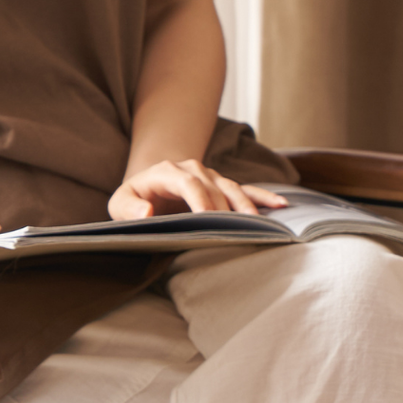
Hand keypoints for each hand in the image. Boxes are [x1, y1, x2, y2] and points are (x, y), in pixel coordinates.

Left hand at [109, 160, 286, 221]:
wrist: (147, 185)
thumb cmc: (133, 199)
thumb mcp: (120, 204)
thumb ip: (128, 208)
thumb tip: (147, 212)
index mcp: (168, 172)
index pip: (189, 183)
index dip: (200, 200)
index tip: (207, 219)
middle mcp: (193, 170)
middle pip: (214, 189)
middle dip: (224, 210)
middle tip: (236, 232)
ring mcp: (211, 177)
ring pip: (233, 189)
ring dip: (247, 205)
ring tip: (260, 222)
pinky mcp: (222, 186)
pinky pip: (245, 189)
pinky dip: (263, 197)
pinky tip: (282, 204)